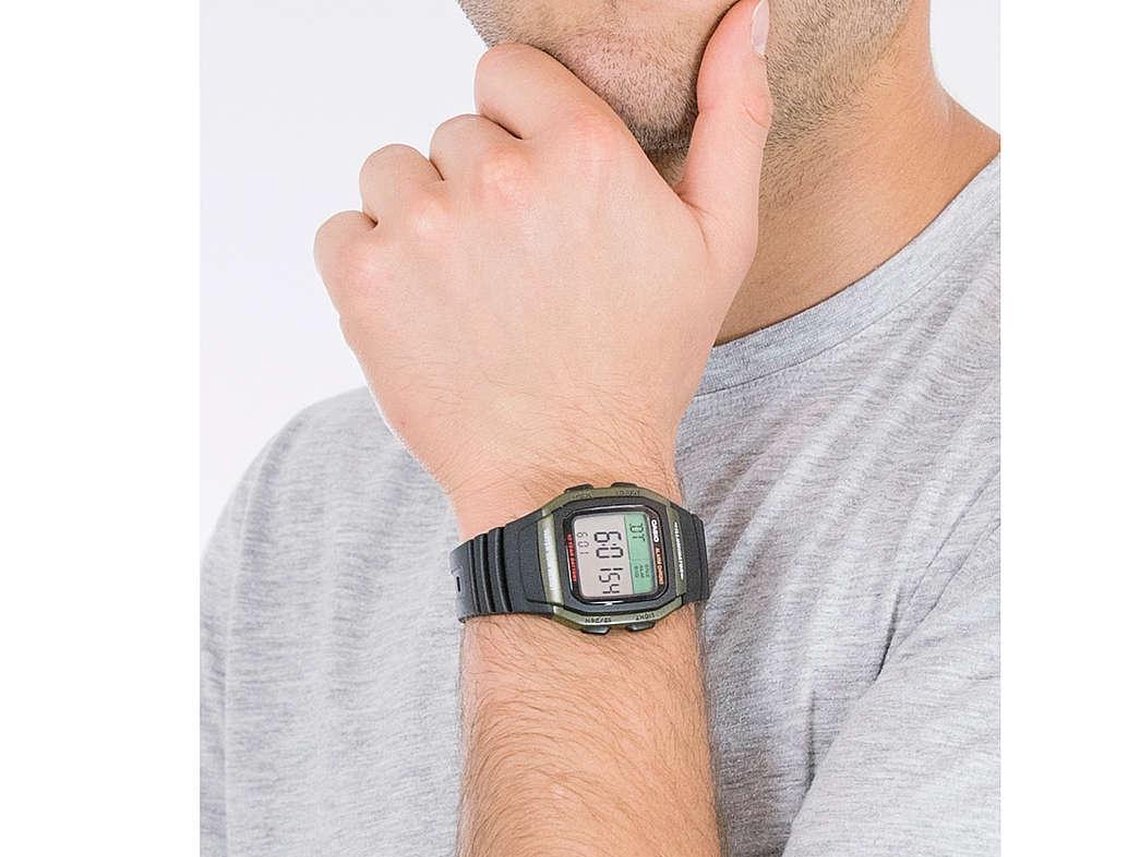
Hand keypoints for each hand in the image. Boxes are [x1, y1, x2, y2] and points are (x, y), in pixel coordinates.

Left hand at [315, 0, 771, 534]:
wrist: (565, 473)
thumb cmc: (642, 364)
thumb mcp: (719, 247)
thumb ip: (734, 121)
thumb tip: (747, 16)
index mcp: (584, 152)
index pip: (507, 74)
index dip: (522, 134)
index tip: (540, 197)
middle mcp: (497, 178)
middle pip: (452, 131)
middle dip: (479, 189)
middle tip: (517, 271)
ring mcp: (422, 228)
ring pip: (393, 173)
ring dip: (422, 221)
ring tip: (469, 294)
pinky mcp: (365, 280)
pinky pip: (343, 228)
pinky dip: (372, 265)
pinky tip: (424, 314)